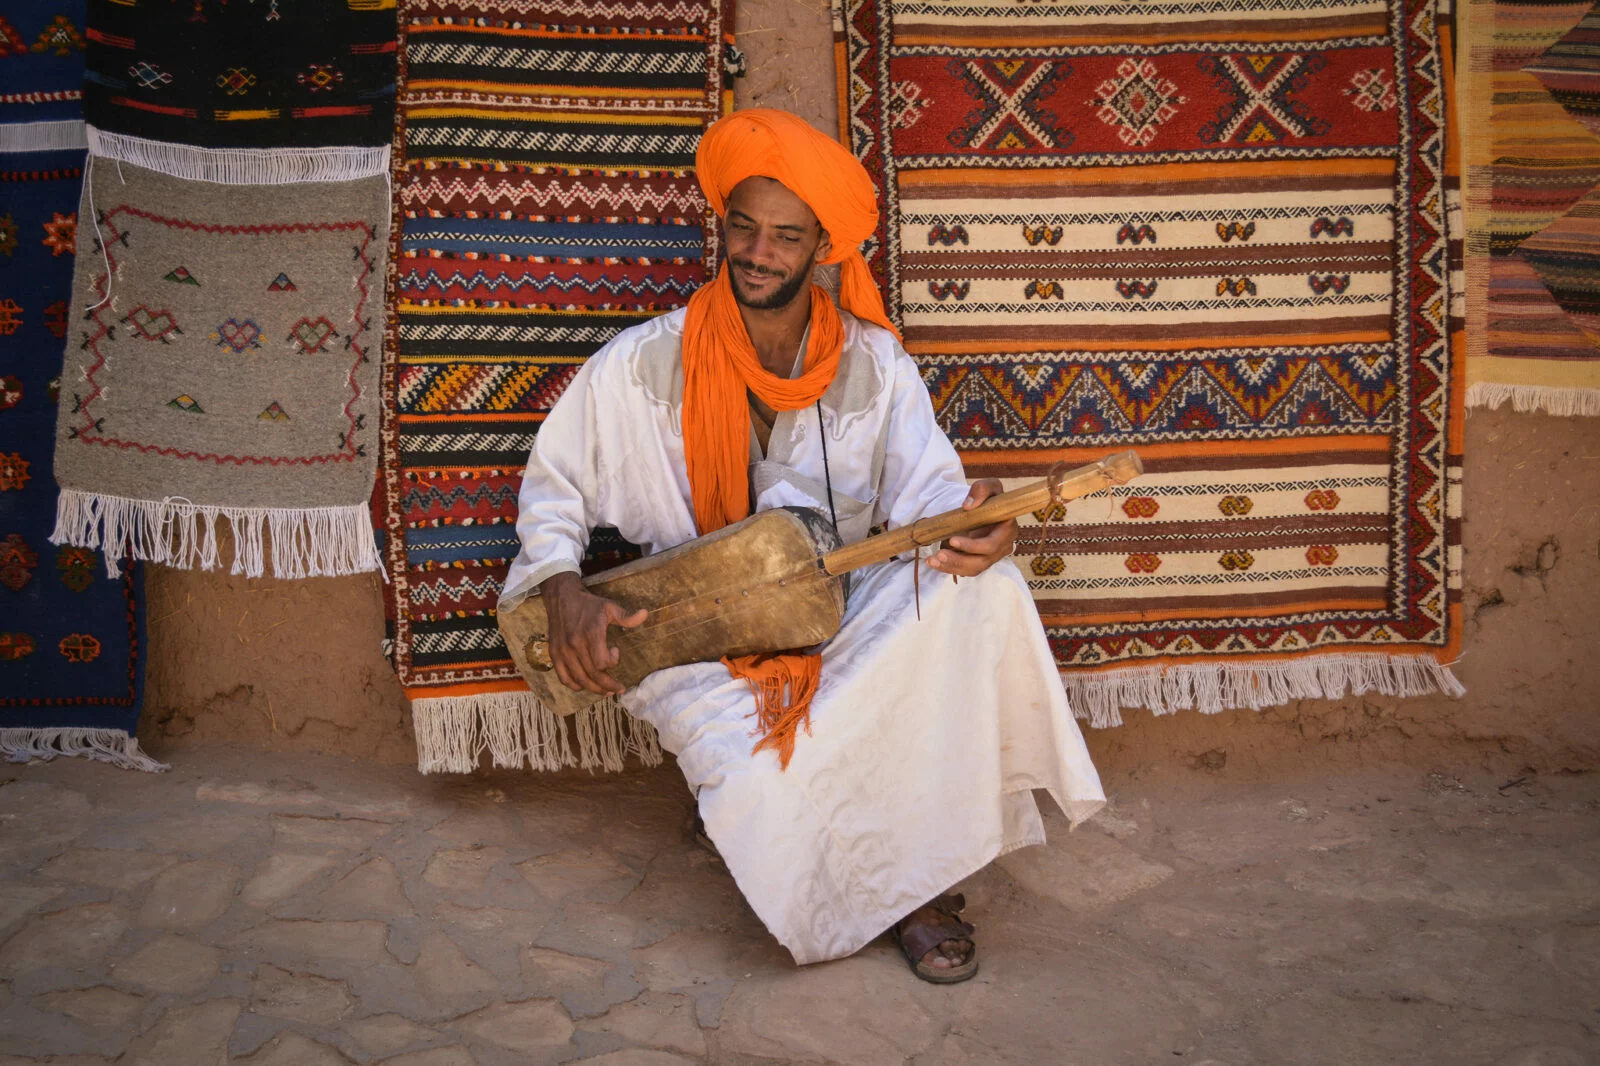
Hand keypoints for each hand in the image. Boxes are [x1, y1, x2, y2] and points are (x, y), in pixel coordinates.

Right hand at [539, 572, 647, 694]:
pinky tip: (584, 686)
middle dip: (608, 685)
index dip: (612, 662)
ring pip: (580, 679)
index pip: (601, 662)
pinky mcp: (554, 654)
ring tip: (606, 691)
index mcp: (590, 634)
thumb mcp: (610, 607)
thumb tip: (645, 614)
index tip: (615, 651)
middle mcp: (575, 645)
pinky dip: (574, 685)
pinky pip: (563, 677)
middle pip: (593, 675)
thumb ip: (626, 616)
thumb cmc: (589, 604)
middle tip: (619, 689)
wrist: (562, 598)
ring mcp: (563, 651)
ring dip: (594, 689)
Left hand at [927, 478, 1016, 576]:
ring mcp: (991, 557)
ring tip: (933, 560)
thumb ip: (981, 490)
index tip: (952, 539)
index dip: (973, 546)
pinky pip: (966, 570)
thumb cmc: (989, 497)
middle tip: (939, 554)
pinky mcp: (980, 561)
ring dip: (952, 566)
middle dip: (959, 559)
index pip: (992, 545)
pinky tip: (934, 563)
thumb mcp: (989, 486)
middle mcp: (1002, 547)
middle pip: (982, 561)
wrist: (983, 507)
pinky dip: (949, 568)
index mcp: (1007, 530)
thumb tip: (968, 507)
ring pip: (973, 569)